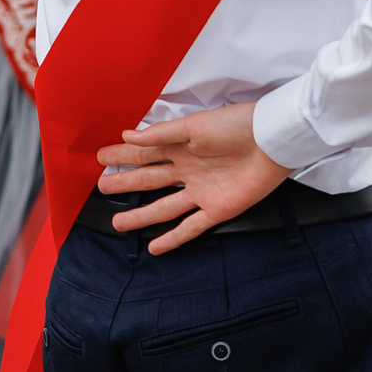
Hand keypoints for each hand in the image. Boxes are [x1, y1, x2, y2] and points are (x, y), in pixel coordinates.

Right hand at [93, 101, 293, 253]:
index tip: (100, 158)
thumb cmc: (236, 125)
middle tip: (101, 189)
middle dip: (125, 183)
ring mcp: (202, 191)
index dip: (122, 155)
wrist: (271, 139)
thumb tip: (128, 135)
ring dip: (141, 216)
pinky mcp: (218, 209)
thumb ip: (161, 134)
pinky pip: (191, 227)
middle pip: (149, 180)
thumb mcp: (194, 125)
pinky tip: (155, 247)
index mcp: (182, 146)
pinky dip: (173, 238)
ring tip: (118, 223)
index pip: (144, 153)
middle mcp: (188, 170)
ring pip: (164, 207)